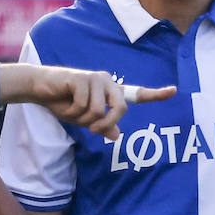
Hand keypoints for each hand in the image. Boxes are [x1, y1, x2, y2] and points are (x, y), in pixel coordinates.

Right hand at [0, 63, 173, 139]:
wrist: (40, 89)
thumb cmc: (63, 102)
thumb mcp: (83, 118)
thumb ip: (101, 126)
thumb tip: (117, 136)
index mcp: (110, 91)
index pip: (136, 93)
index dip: (155, 94)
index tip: (173, 91)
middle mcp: (107, 81)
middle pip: (120, 109)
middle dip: (104, 124)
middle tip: (91, 129)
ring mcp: (95, 78)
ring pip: (99, 111)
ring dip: (83, 118)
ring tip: (72, 111)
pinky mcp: (81, 78)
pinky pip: (84, 105)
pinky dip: (73, 112)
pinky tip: (65, 104)